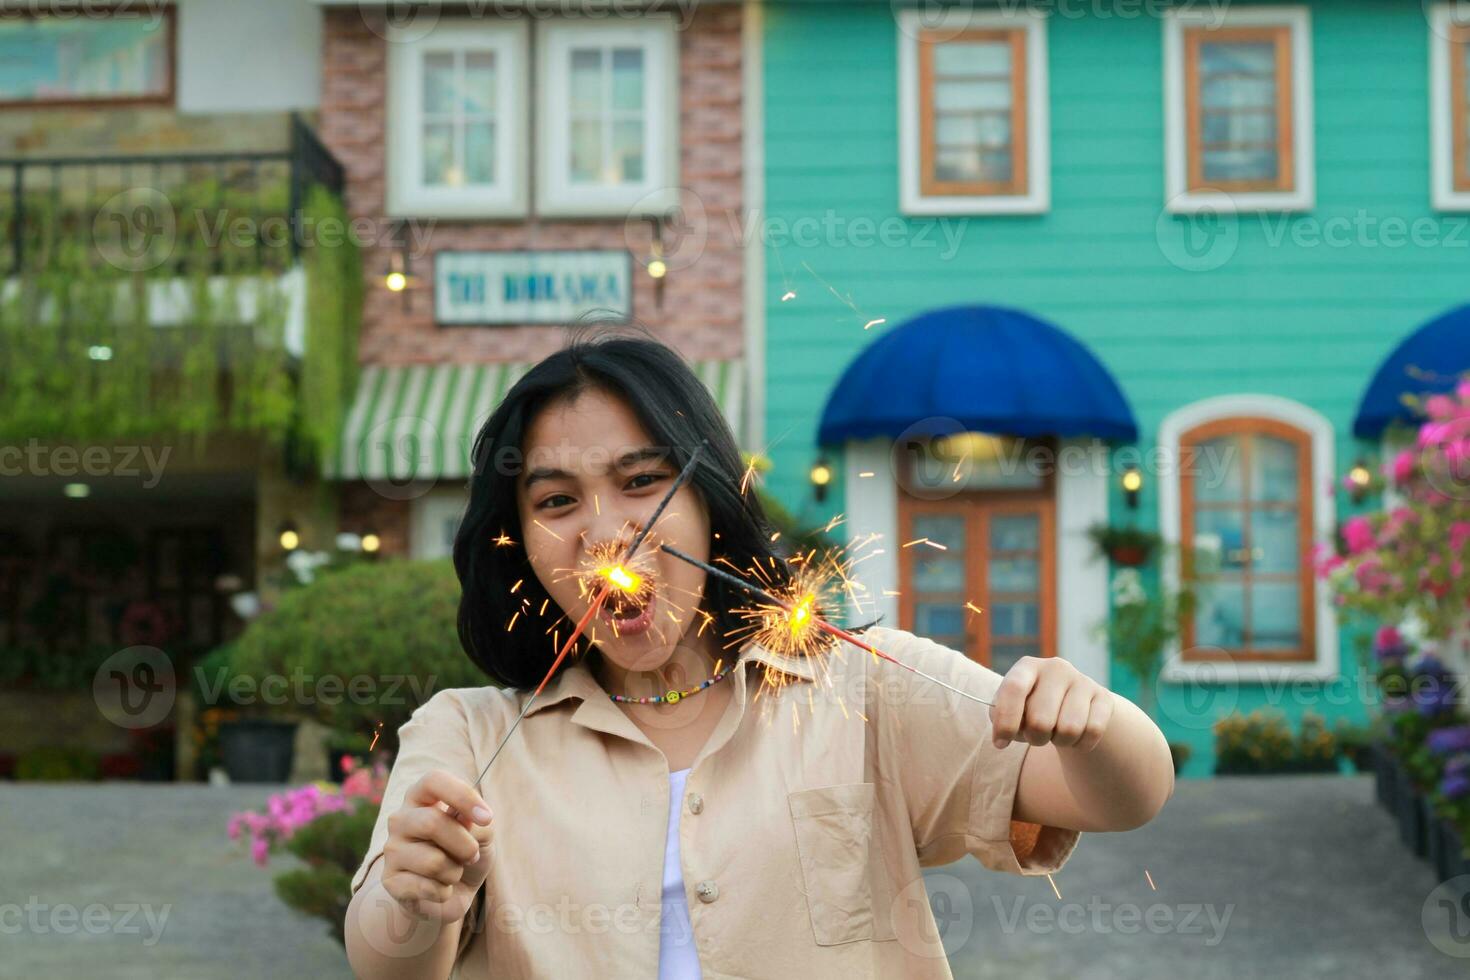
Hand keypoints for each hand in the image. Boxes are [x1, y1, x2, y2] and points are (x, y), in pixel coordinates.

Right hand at [381, 769, 494, 921]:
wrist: (453, 892)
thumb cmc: (465, 852)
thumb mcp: (482, 834)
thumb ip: (477, 823)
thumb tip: (465, 820)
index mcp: (421, 796)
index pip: (434, 781)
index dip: (462, 796)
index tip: (486, 818)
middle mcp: (400, 818)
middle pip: (432, 822)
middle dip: (465, 845)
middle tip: (473, 855)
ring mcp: (391, 849)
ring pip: (433, 861)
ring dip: (455, 872)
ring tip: (451, 873)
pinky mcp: (390, 880)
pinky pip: (427, 887)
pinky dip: (444, 892)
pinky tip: (438, 888)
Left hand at [989, 656, 1112, 751]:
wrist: (1071, 703)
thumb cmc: (1030, 708)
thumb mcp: (1010, 708)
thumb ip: (1000, 718)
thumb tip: (1002, 735)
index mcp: (1027, 666)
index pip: (1014, 689)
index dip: (1006, 720)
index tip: (1000, 742)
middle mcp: (1056, 668)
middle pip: (1041, 720)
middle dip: (1035, 738)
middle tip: (1036, 735)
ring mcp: (1082, 680)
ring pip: (1069, 729)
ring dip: (1059, 741)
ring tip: (1055, 733)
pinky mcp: (1103, 697)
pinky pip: (1092, 731)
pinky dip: (1081, 743)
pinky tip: (1076, 735)